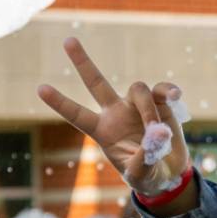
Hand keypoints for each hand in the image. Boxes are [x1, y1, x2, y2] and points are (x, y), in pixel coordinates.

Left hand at [36, 37, 190, 196]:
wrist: (170, 174)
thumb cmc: (148, 177)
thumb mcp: (141, 175)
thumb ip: (146, 156)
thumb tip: (158, 131)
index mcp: (102, 131)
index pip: (77, 115)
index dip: (60, 102)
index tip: (40, 88)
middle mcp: (116, 113)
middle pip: (96, 82)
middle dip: (82, 62)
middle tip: (67, 40)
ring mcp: (137, 105)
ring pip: (137, 89)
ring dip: (149, 111)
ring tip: (158, 133)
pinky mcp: (160, 102)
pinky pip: (162, 89)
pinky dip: (168, 91)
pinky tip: (176, 96)